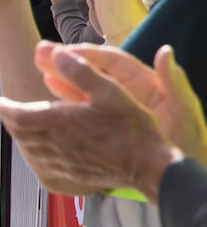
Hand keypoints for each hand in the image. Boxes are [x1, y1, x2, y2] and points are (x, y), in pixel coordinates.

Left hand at [0, 44, 201, 198]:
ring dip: (21, 136)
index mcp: (58, 123)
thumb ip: (81, 72)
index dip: (4, 107)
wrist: (147, 166)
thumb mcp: (110, 91)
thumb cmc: (131, 127)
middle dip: (11, 120)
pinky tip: (41, 147)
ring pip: (28, 149)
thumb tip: (57, 53)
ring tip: (21, 125)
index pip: (17, 116)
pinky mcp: (68, 176)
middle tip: (8, 110)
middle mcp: (52, 145)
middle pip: (19, 132)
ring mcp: (59, 163)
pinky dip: (34, 152)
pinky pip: (40, 164)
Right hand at [39, 42, 206, 170]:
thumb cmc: (189, 145)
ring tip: (38, 67)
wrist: (178, 176)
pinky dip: (65, 100)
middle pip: (94, 71)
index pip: (113, 61)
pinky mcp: (105, 125)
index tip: (64, 50)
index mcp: (147, 84)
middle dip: (67, 60)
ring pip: (85, 87)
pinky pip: (83, 108)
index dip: (88, 53)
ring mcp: (115, 109)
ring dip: (62, 77)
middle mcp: (128, 92)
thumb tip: (166, 51)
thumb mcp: (184, 113)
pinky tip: (48, 93)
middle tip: (41, 52)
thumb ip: (174, 83)